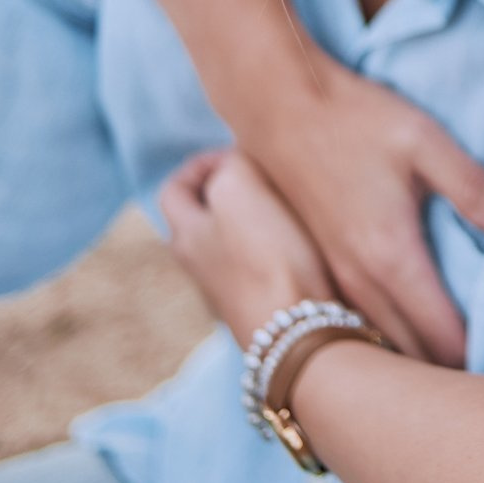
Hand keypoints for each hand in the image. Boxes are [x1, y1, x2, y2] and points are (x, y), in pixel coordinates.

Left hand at [161, 149, 334, 349]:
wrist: (300, 331)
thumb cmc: (265, 256)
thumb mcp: (239, 188)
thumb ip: (232, 163)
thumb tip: (238, 162)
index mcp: (183, 236)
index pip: (174, 190)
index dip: (200, 163)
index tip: (236, 151)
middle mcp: (201, 265)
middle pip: (207, 213)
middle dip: (235, 185)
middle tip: (268, 170)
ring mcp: (233, 289)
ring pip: (238, 236)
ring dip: (261, 212)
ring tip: (294, 198)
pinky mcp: (266, 303)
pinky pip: (266, 260)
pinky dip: (281, 240)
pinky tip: (309, 236)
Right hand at [238, 43, 483, 366]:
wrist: (276, 104)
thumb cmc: (355, 119)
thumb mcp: (424, 141)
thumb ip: (473, 187)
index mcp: (390, 256)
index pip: (440, 337)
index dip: (476, 362)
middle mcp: (359, 280)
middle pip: (408, 356)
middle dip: (447, 376)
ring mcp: (333, 279)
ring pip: (376, 347)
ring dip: (413, 366)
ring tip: (452, 376)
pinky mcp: (320, 268)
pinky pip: (354, 328)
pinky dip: (383, 344)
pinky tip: (405, 342)